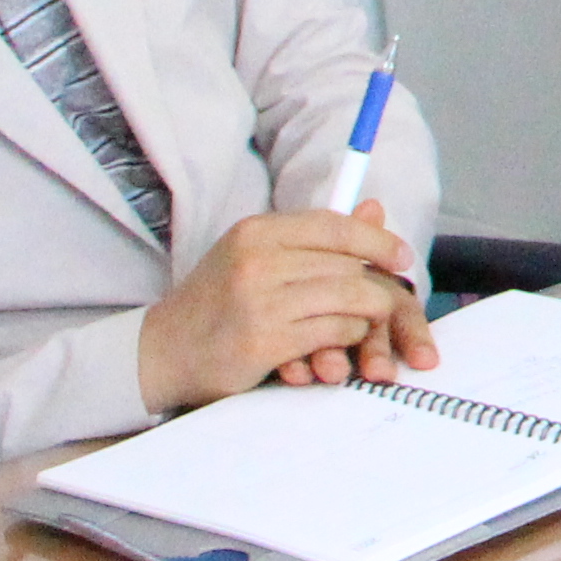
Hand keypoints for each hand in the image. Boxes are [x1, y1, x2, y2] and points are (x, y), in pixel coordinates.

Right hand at [139, 204, 422, 412]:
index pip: (333, 225)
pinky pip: (334, 330)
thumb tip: (376, 208)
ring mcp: (259, 301)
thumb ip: (315, 237)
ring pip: (347, 296)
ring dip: (366, 312)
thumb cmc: (216, 302)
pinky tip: (343, 340)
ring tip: (366, 319)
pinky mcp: (263, 341)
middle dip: (374, 283)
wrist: (160, 351)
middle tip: (386, 298)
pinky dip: (349, 335)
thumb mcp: (256, 256)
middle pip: (345, 264)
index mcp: (256, 232)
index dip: (375, 240)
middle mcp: (256, 260)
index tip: (400, 255)